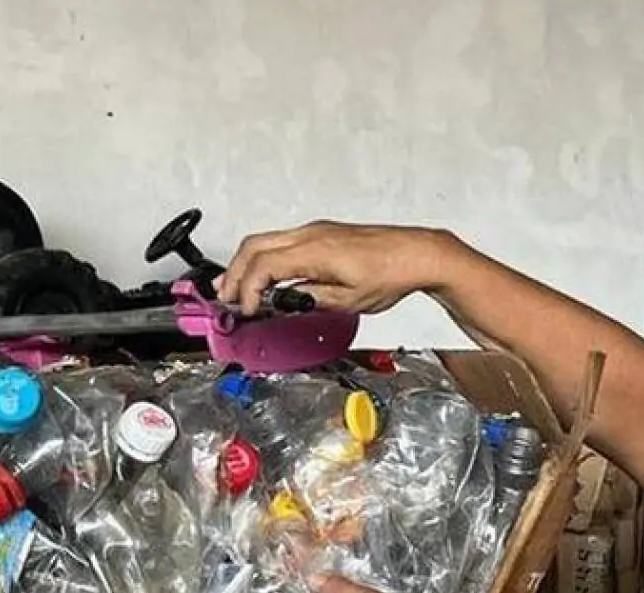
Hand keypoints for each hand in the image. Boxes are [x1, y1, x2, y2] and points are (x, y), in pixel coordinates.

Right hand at [217, 221, 462, 316]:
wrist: (417, 254)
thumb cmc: (391, 275)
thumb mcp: (350, 301)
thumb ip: (313, 299)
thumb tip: (288, 301)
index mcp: (313, 250)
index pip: (263, 266)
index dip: (248, 290)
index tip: (247, 311)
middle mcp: (310, 234)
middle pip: (254, 247)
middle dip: (234, 274)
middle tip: (226, 299)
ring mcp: (315, 231)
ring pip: (265, 241)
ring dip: (247, 265)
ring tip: (238, 289)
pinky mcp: (323, 234)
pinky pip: (282, 242)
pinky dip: (265, 259)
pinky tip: (267, 277)